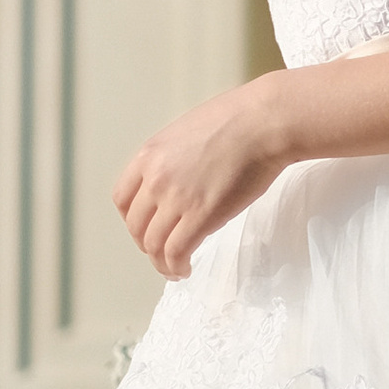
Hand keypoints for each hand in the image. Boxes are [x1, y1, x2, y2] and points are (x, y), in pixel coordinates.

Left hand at [113, 83, 289, 279]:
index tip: (146, 226)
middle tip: (162, 249)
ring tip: (174, 268)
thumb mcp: (188, 130)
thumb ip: (173, 157)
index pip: (122, 198)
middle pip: (136, 226)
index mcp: (149, 155)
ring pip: (154, 244)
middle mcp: (155, 178)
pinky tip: (185, 269)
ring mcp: (176, 198)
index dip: (132, 219)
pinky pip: (176, 252)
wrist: (265, 122)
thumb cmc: (239, 119)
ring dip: (161, 262)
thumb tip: (178, 177)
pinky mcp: (200, 216)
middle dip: (147, 242)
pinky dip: (176, 267)